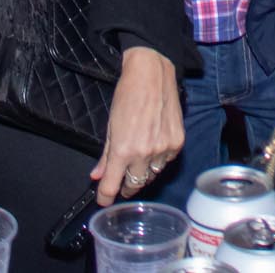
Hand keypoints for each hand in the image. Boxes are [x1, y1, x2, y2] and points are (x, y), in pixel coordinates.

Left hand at [89, 47, 181, 204]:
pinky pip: (165, 162)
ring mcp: (163, 149)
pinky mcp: (177, 143)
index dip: (105, 197)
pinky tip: (153, 147)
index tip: (104, 200)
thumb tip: (97, 175)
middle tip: (121, 180)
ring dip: (143, 173)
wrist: (152, 75)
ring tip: (138, 160)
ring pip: (151, 175)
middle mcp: (144, 154)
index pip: (112, 186)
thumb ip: (105, 155)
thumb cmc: (128, 96)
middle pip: (134, 185)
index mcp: (123, 150)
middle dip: (126, 185)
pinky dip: (158, 160)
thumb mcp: (110, 126)